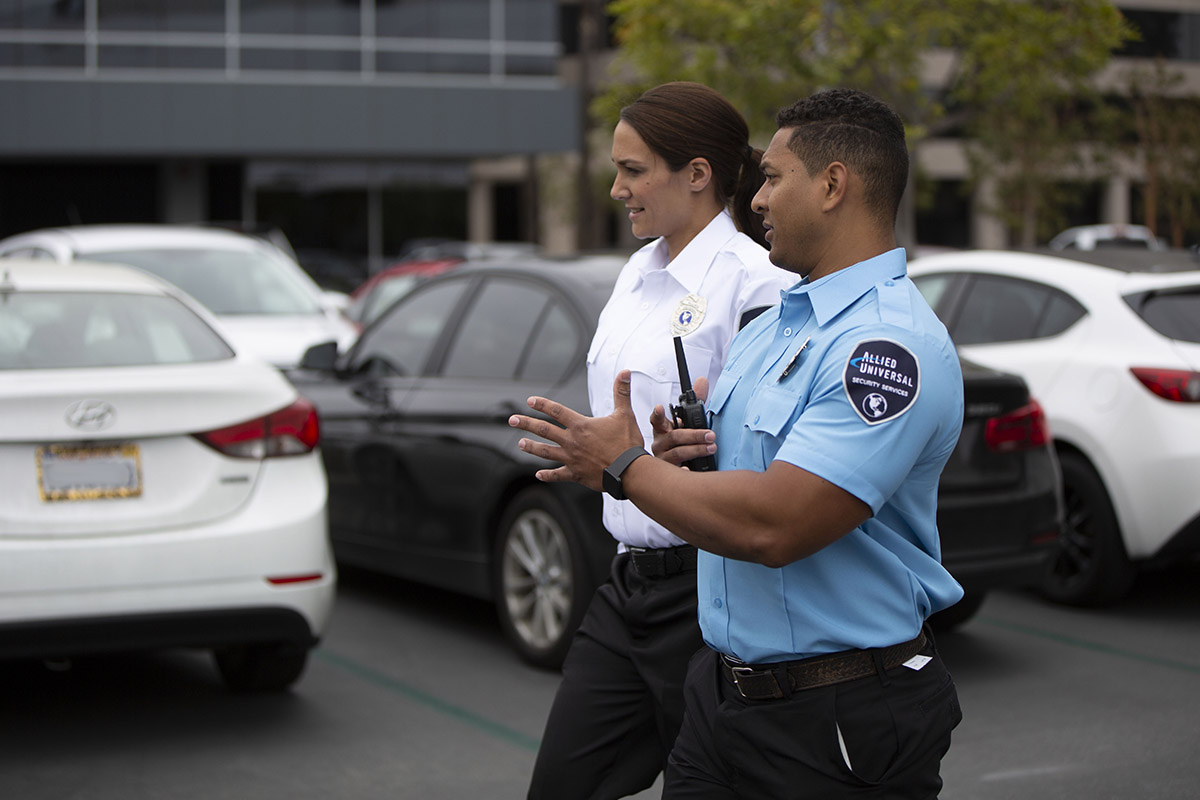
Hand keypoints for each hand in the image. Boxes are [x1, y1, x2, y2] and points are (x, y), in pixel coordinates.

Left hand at [509, 370, 643, 490]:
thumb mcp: (625, 414)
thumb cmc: (627, 443)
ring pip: (545, 452)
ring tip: (520, 443)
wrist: (630, 471)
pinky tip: (538, 474)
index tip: (530, 401)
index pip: (557, 411)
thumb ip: (622, 392)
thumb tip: (625, 372)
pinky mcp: (576, 474)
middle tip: (512, 420)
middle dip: (526, 423)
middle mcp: (572, 441)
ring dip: (531, 447)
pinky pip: (558, 475)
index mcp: (581, 425)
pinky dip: (547, 475)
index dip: (542, 405)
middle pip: (544, 430)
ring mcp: (572, 458)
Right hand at [648, 377, 715, 466]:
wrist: (672, 464)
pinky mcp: (667, 472)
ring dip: (696, 450)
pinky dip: (683, 471)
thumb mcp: (687, 420)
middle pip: (674, 436)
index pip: (656, 419)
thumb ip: (695, 401)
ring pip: (677, 453)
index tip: (660, 407)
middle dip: (694, 435)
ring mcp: (662, 458)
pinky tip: (691, 470)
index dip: (658, 414)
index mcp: (662, 428)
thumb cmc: (680, 440)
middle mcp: (659, 442)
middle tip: (710, 435)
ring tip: (711, 448)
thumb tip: (702, 380)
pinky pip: (675, 472)